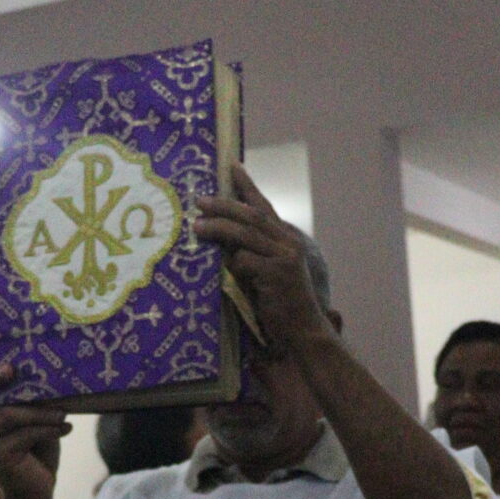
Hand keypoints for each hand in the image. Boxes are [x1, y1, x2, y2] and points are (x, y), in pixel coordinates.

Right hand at [0, 338, 68, 498]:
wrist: (37, 490)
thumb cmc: (39, 450)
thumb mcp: (39, 419)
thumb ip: (35, 401)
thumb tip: (53, 373)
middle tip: (11, 368)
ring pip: (8, 414)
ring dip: (40, 413)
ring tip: (63, 414)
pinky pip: (23, 434)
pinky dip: (47, 430)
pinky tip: (66, 429)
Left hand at [192, 165, 332, 354]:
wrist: (303, 331)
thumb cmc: (281, 306)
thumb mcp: (266, 273)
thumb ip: (251, 254)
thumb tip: (222, 242)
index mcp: (286, 240)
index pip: (264, 206)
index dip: (247, 186)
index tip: (232, 167)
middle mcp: (288, 243)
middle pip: (251, 215)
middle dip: (224, 205)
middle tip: (200, 200)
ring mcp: (284, 257)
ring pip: (246, 233)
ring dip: (219, 227)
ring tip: (196, 226)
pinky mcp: (277, 274)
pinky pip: (245, 261)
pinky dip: (232, 262)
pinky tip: (223, 268)